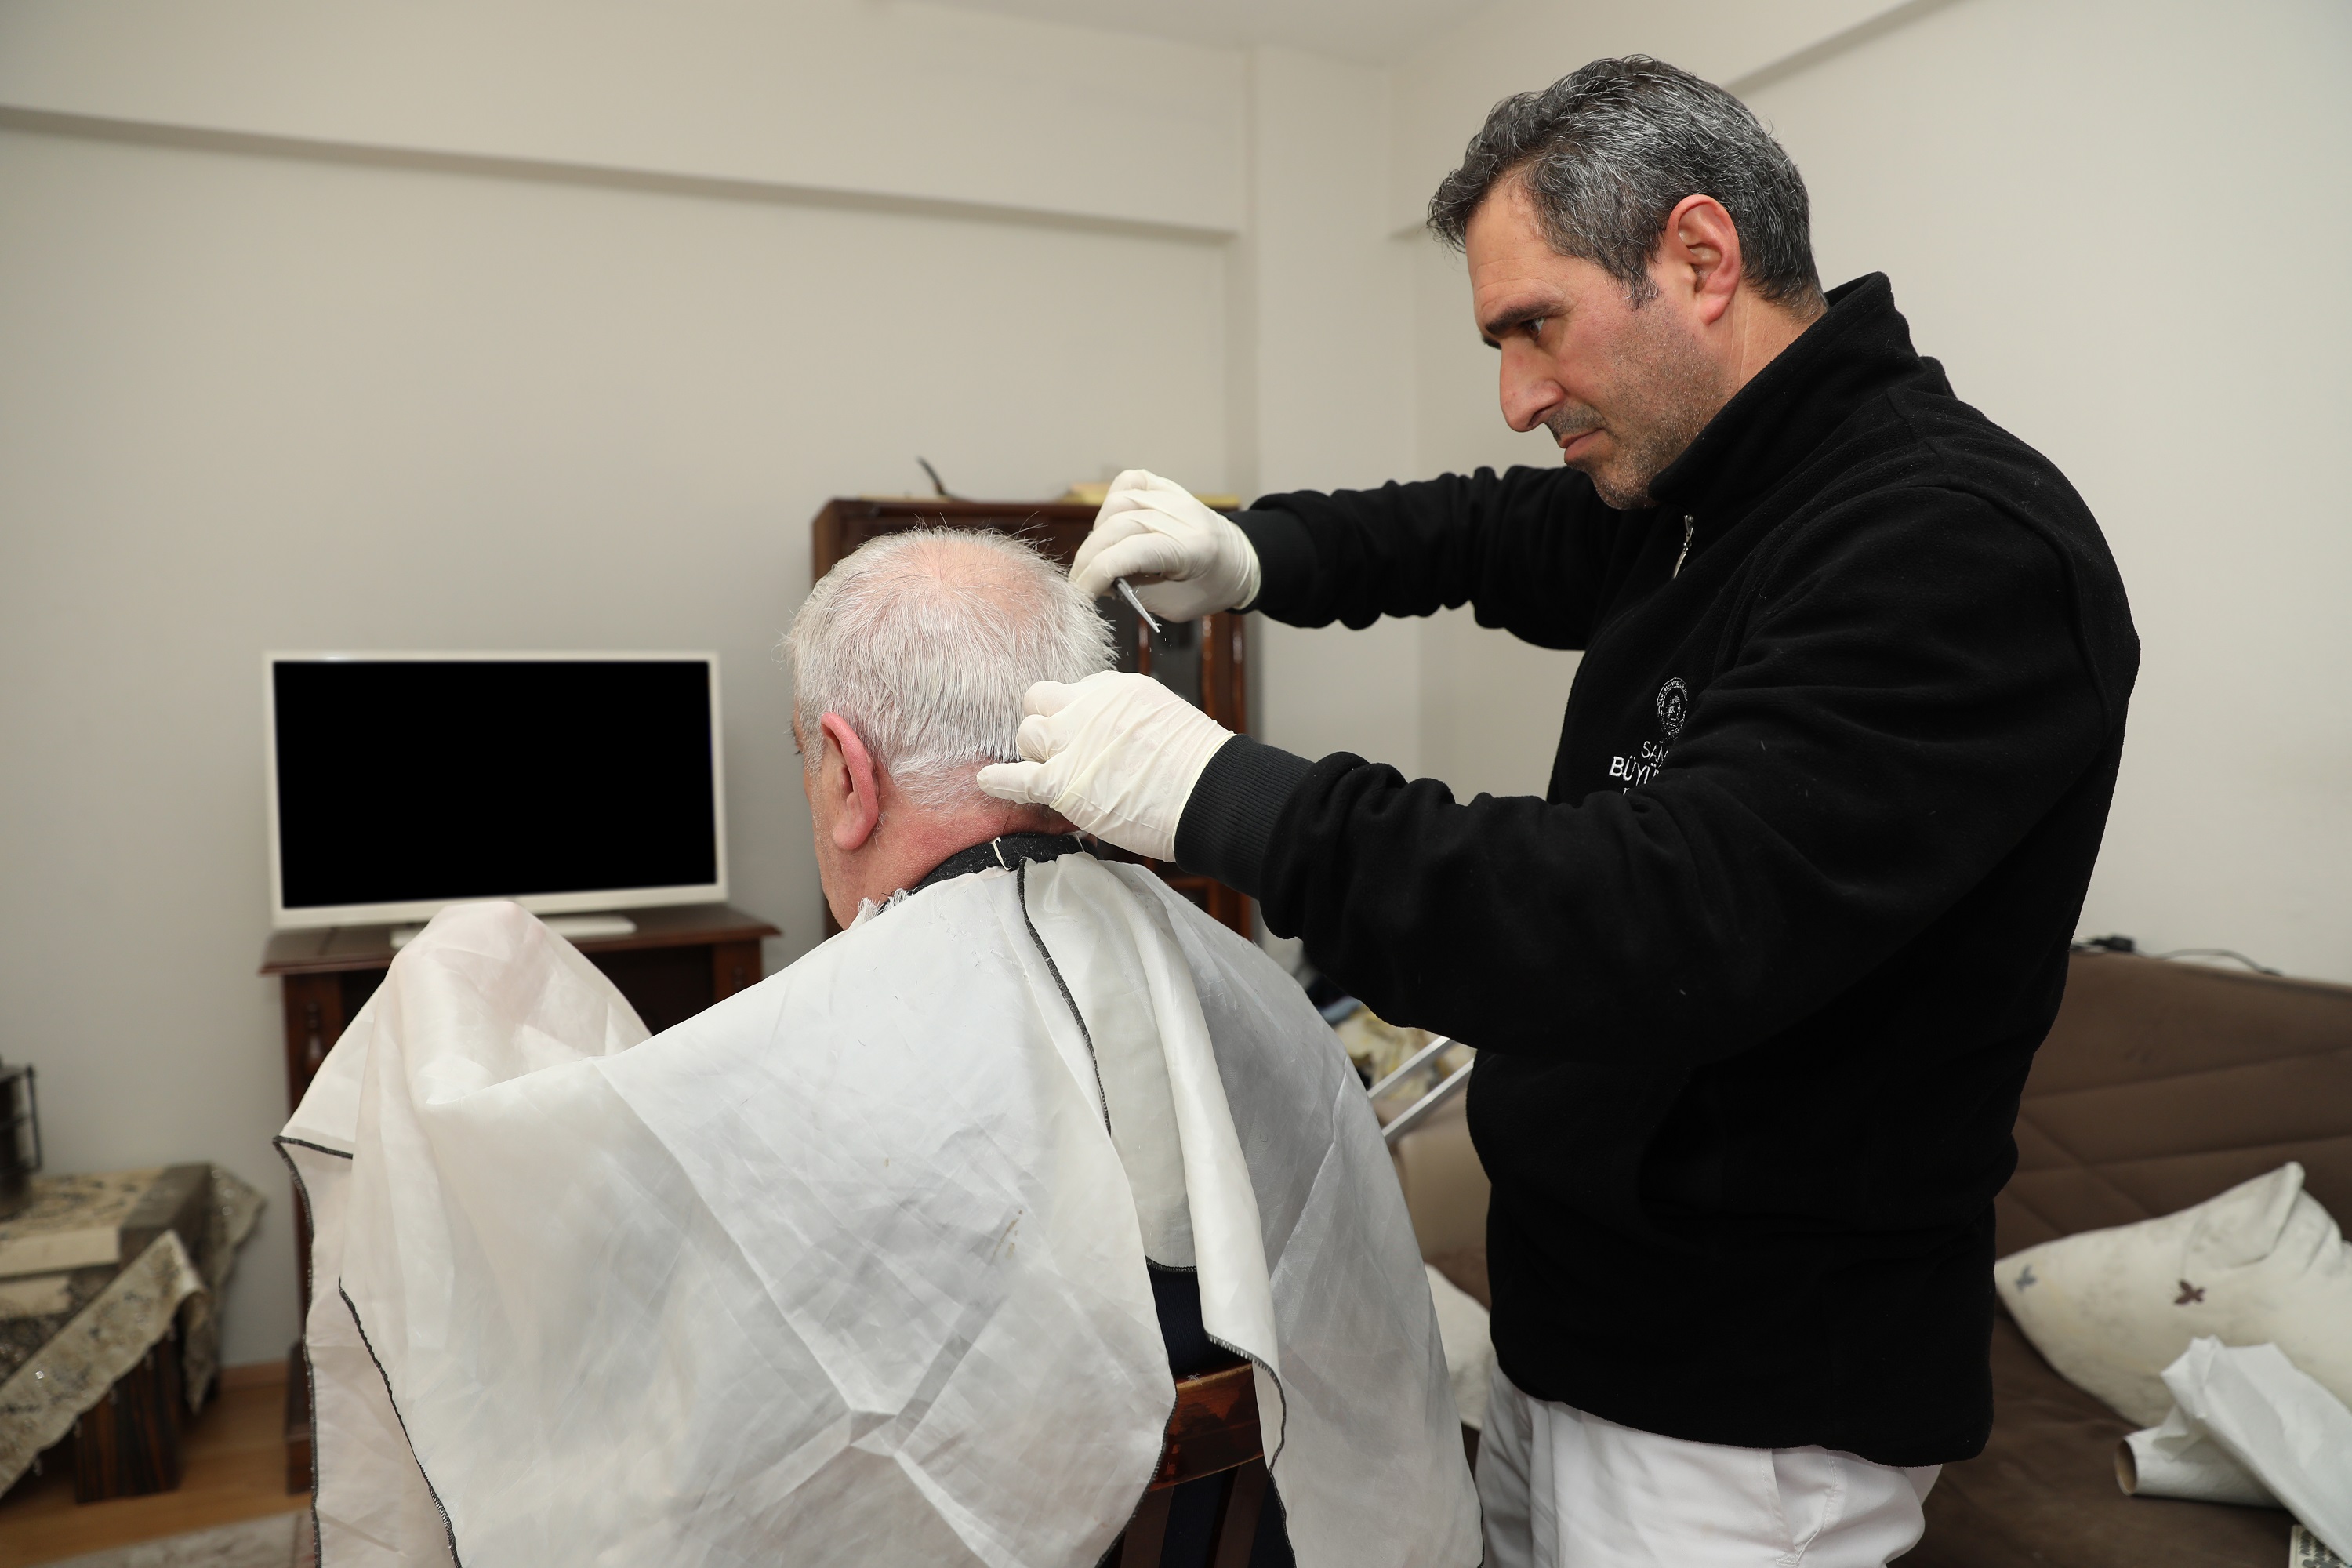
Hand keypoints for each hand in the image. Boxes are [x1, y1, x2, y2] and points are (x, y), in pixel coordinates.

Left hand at [975, 671, 1231, 861]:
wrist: (1210, 794)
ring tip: (1045, 773)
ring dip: (1033, 753)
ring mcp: (1072, 741)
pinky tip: (988, 781)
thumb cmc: (1200, 769)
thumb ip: (1130, 721)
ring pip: (1026, 734)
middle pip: (1040, 703)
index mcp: (1117, 687)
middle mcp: (1089, 706)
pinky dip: (998, 780)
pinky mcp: (1061, 780)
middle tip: (1059, 753)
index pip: (1075, 692)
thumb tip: (1115, 741)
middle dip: (1046, 726)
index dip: (1073, 715)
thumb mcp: (1165, 718)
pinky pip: (1014, 777)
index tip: (1080, 734)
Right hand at [1069, 470, 1261, 621]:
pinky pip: (1128, 482)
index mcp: (1192, 550)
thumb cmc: (1211, 588)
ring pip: (1117, 504)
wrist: (1240, 559)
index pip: (1128, 555)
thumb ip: (1136, 592)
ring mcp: (1174, 496)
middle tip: (1081, 583)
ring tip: (1101, 557)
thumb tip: (1099, 580)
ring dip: (1098, 534)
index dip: (1094, 576)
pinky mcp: (1167, 486)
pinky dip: (1112, 503)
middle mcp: (1182, 516)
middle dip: (1088, 559)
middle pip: (1116, 527)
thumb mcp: (1176, 607)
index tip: (1080, 596)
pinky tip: (1112, 526)